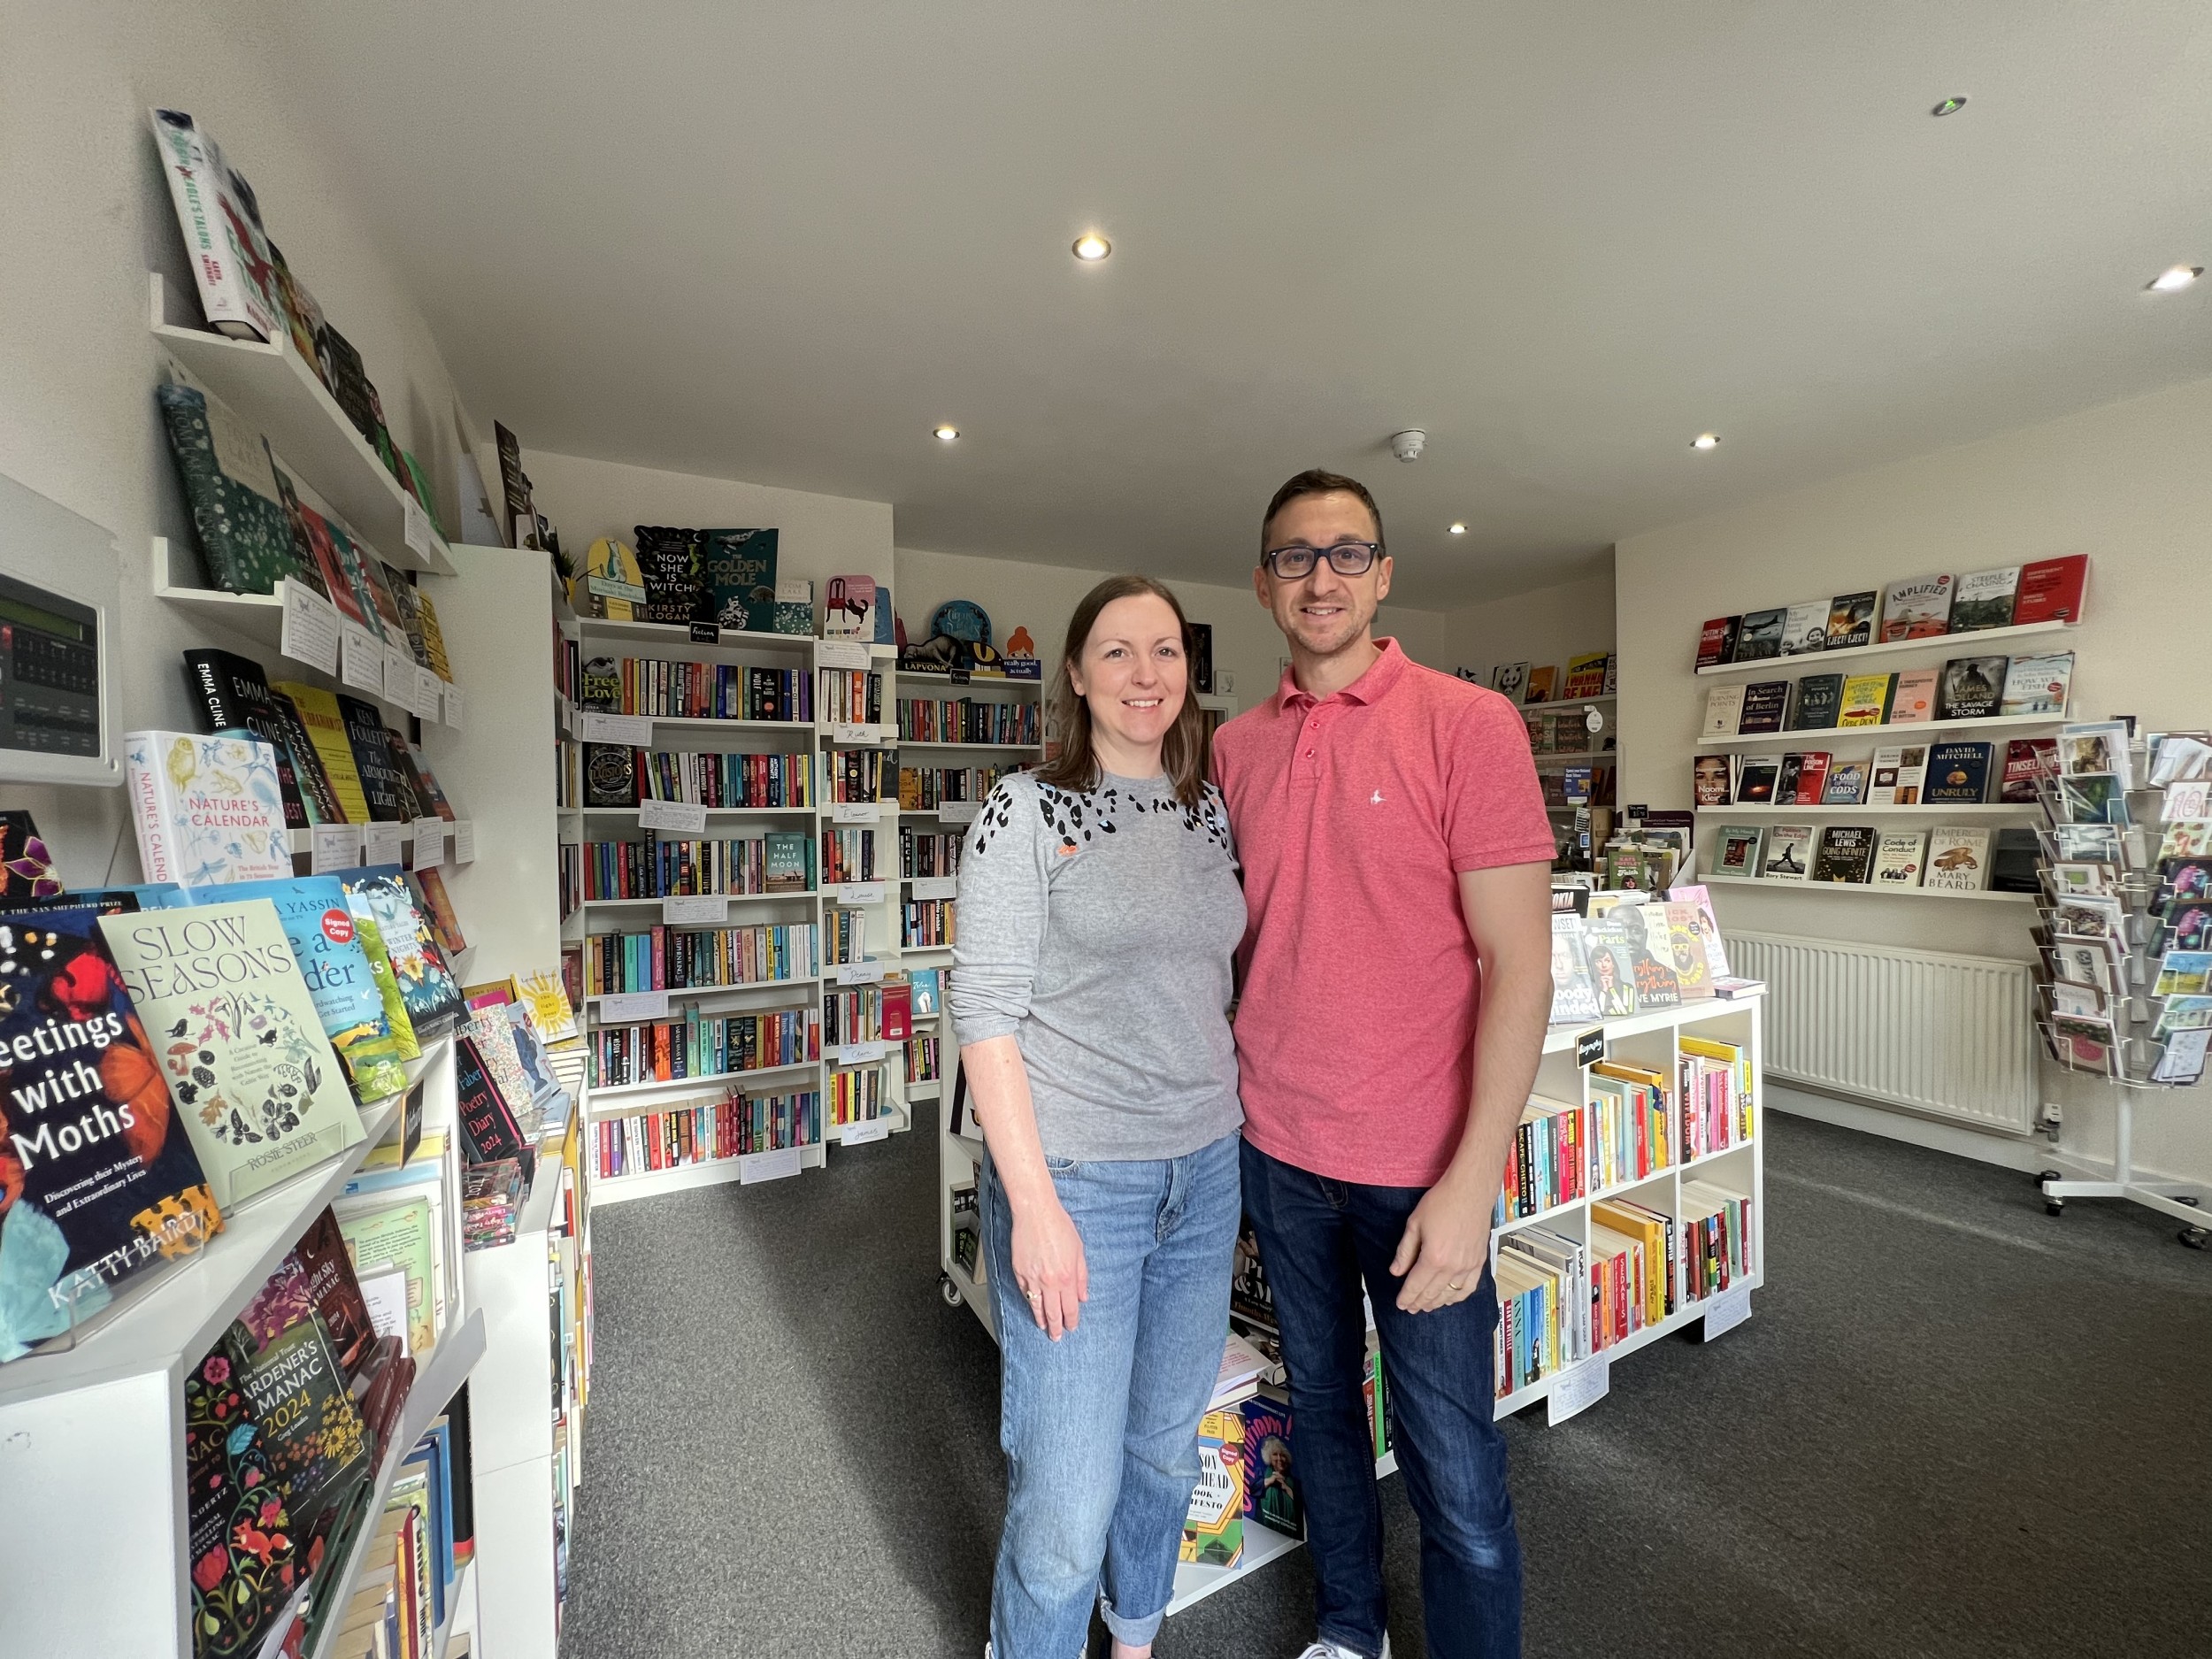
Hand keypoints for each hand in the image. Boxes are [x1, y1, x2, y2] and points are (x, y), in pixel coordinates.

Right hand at [1010, 1195, 1088, 1338]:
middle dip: (1056, 1328)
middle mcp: (1049, 1282)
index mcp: (1067, 1277)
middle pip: (1053, 1313)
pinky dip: (1029, 1301)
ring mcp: (1032, 1278)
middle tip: (1056, 1337)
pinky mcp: (1019, 1272)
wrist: (1036, 1213)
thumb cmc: (1058, 1226)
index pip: (1070, 1308)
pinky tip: (1032, 1306)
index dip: (1071, 1321)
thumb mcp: (1079, 1251)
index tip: (1071, 1328)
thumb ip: (1082, 1277)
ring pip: (1036, 1306)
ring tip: (1043, 1327)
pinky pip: (1025, 1292)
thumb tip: (1083, 1296)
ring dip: (1041, 1319)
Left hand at [1390, 1170, 1490, 1313]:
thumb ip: (1405, 1251)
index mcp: (1433, 1257)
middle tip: (1410, 1308)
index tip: (1401, 1304)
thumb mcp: (1415, 1224)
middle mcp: (1452, 1266)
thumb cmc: (1443, 1201)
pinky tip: (1450, 1299)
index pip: (1416, 1285)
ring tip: (1426, 1306)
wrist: (1470, 1190)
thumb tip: (1396, 1271)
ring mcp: (1468, 1266)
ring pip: (1450, 1294)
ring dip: (1436, 1303)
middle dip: (1419, 1303)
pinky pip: (1469, 1287)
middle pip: (1432, 1293)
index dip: (1406, 1297)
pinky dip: (1458, 1297)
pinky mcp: (1479, 1262)